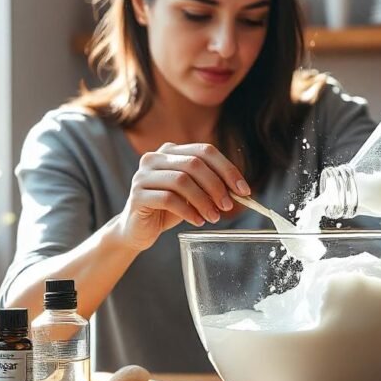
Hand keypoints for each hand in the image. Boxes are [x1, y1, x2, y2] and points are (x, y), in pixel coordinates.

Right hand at [117, 143, 249, 250]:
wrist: (138, 229)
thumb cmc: (168, 209)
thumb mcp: (193, 194)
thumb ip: (211, 186)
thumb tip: (239, 190)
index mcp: (171, 151)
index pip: (205, 151)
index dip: (227, 169)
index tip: (243, 190)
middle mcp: (154, 158)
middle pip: (194, 164)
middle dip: (216, 186)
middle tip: (228, 206)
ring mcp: (143, 175)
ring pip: (181, 180)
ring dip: (203, 200)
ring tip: (213, 217)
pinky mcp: (137, 195)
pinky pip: (167, 199)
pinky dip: (188, 211)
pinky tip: (197, 221)